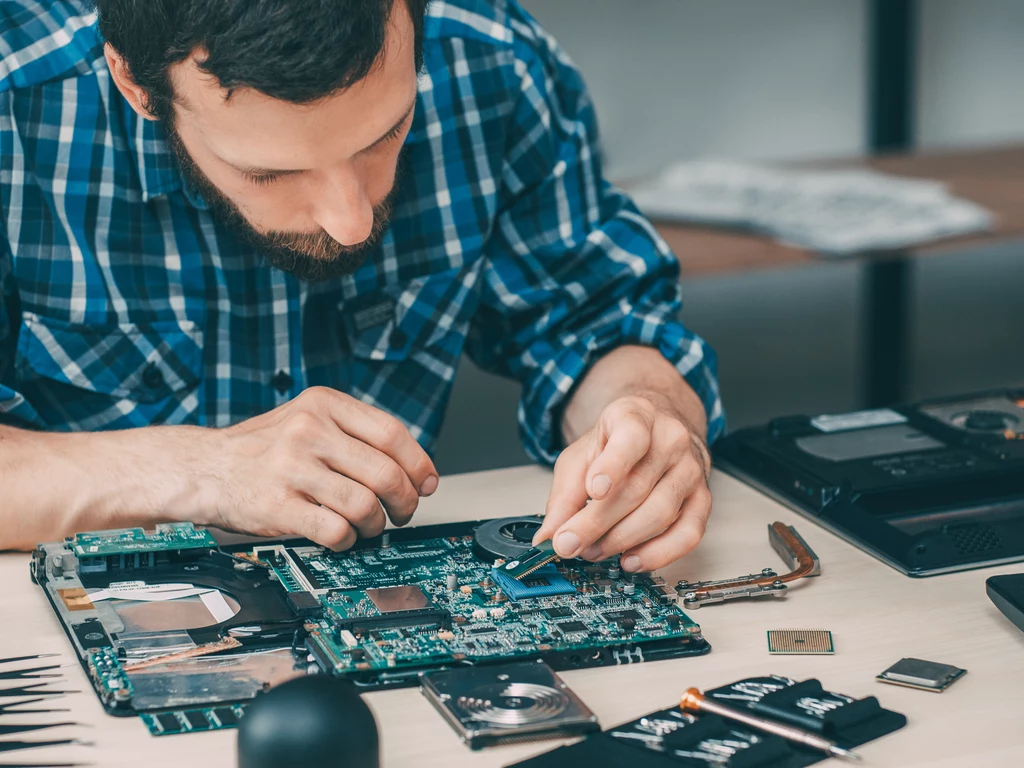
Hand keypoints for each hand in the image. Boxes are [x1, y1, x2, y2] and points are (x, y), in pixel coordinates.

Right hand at [198, 387, 437, 549]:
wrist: (204, 468)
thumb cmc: (265, 449)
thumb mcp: (308, 419)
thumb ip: (355, 435)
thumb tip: (414, 470)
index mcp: (323, 404)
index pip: (392, 433)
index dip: (419, 464)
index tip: (427, 484)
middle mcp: (309, 431)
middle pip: (385, 473)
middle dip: (405, 501)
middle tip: (403, 513)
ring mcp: (292, 468)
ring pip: (365, 505)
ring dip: (377, 524)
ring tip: (369, 525)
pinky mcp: (278, 506)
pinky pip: (336, 531)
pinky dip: (348, 540)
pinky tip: (342, 535)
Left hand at [532, 395, 710, 571]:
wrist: (655, 433)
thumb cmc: (617, 444)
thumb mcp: (581, 457)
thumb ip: (564, 496)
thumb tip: (549, 537)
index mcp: (636, 416)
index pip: (630, 437)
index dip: (613, 465)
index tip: (594, 490)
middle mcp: (671, 439)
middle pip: (637, 488)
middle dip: (598, 523)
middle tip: (570, 543)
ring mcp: (691, 470)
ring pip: (660, 514)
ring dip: (621, 540)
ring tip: (592, 550)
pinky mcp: (702, 499)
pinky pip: (688, 534)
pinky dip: (658, 554)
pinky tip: (631, 560)